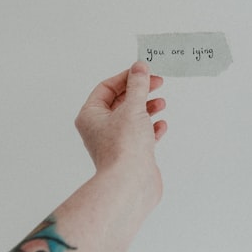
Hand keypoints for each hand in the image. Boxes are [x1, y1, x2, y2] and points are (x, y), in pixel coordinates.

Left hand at [74, 62, 166, 203]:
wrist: (130, 184)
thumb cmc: (124, 148)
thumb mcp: (132, 107)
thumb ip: (138, 85)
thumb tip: (139, 67)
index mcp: (91, 116)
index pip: (106, 88)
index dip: (126, 77)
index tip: (143, 71)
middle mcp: (99, 129)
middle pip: (120, 102)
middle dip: (139, 92)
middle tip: (157, 83)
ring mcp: (115, 143)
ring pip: (132, 119)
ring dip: (147, 108)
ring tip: (161, 103)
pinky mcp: (130, 155)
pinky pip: (140, 136)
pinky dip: (151, 128)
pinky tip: (160, 125)